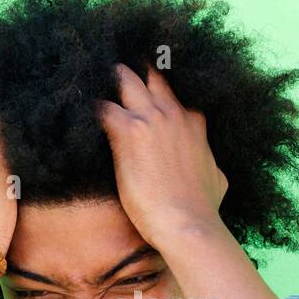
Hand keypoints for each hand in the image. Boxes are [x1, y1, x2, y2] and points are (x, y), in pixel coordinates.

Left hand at [95, 63, 228, 249]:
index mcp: (193, 124)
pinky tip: (81, 113)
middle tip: (114, 76)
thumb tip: (208, 167)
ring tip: (92, 82)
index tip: (144, 95)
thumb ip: (207, 161)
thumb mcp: (217, 177)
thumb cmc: (203, 208)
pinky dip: (92, 109)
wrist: (188, 223)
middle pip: (149, 78)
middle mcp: (173, 114)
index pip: (172, 95)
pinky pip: (103, 107)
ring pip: (125, 80)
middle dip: (132, 75)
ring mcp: (151, 119)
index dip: (157, 92)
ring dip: (109, 83)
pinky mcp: (128, 131)